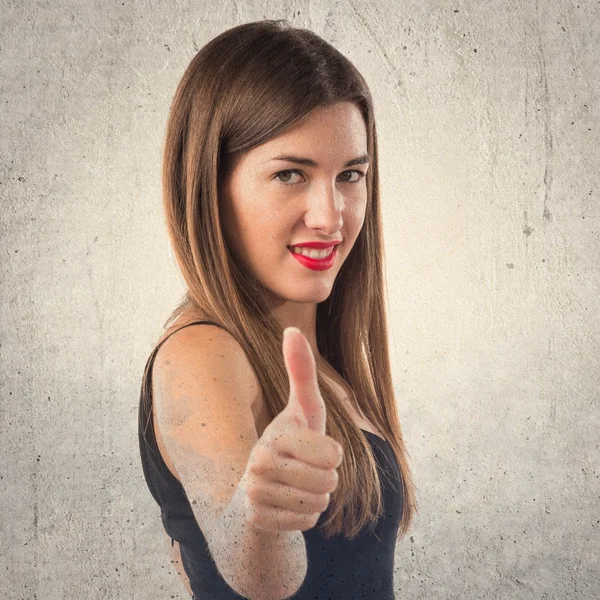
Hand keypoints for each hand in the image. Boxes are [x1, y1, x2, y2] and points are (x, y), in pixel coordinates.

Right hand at [240, 327, 343, 532]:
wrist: (256, 488)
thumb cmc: (289, 443)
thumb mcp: (301, 409)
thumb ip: (300, 371)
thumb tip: (291, 328)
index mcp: (274, 437)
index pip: (332, 455)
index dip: (331, 455)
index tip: (312, 450)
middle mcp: (258, 465)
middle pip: (328, 482)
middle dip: (325, 478)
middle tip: (304, 470)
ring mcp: (255, 496)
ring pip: (318, 504)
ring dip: (316, 497)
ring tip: (295, 486)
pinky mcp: (257, 522)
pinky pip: (307, 523)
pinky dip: (305, 516)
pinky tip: (287, 505)